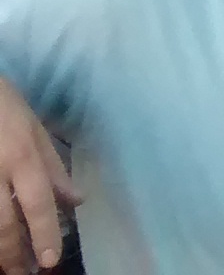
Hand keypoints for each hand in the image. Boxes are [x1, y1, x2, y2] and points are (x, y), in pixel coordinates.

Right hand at [0, 77, 73, 274]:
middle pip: (3, 223)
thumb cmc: (4, 106)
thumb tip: (77, 200)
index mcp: (22, 157)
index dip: (44, 234)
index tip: (50, 261)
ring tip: (4, 267)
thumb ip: (54, 167)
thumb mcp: (35, 129)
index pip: (37, 203)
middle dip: (13, 254)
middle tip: (22, 274)